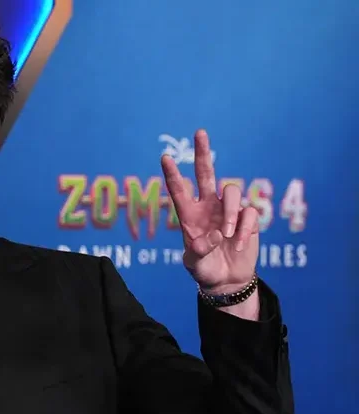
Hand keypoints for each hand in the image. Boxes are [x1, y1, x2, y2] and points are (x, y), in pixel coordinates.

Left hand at [160, 129, 258, 293]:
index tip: (165, 157)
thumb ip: (200, 251)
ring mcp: (228, 211)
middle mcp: (207, 207)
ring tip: (228, 236)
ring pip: (231, 192)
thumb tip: (216, 234)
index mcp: (188, 215)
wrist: (226, 281)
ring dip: (230, 214)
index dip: (172, 174)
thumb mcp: (195, 264)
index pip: (179, 190)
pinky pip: (249, 213)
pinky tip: (240, 244)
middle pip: (206, 173)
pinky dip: (245, 229)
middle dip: (203, 152)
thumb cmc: (205, 269)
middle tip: (199, 132)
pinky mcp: (248, 218)